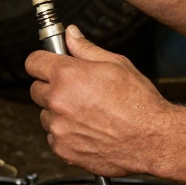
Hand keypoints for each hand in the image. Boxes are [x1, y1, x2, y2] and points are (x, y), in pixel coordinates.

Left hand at [27, 26, 174, 176]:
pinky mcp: (63, 149)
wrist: (152, 139)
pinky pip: (54, 137)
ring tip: (86, 113)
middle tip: (75, 90)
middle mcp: (58, 101)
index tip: (48, 64)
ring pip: (45, 115)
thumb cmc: (138, 103)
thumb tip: (71, 35)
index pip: (33, 62)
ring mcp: (59, 128)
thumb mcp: (116, 64)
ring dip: (58, 113)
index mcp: (67, 75)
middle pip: (36, 90)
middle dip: (51, 87)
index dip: (42, 61)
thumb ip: (86, 49)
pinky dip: (66, 134)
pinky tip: (88, 130)